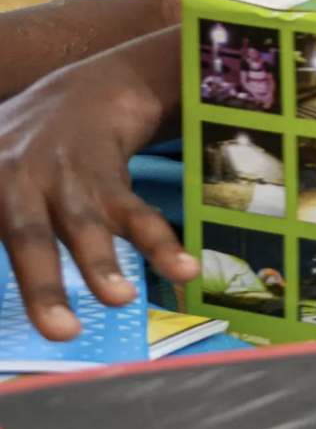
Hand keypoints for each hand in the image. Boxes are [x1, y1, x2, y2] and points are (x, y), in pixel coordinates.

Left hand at [0, 52, 194, 339]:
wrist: (82, 95)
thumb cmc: (21, 156)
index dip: (7, 276)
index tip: (22, 320)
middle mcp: (17, 182)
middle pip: (28, 237)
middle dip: (44, 286)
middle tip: (61, 332)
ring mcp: (67, 179)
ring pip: (85, 225)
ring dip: (102, 263)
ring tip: (121, 299)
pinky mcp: (110, 179)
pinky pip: (137, 214)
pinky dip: (161, 244)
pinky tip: (185, 270)